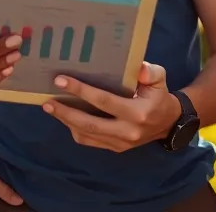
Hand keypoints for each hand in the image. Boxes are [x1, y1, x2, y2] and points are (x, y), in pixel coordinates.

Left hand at [42, 62, 180, 151]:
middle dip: (66, 112)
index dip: (81, 91)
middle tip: (47, 101)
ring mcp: (120, 143)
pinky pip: (90, 141)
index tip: (61, 81)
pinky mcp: (115, 148)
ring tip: (51, 108)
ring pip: (86, 135)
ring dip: (66, 122)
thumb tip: (138, 67)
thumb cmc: (159, 96)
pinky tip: (66, 117)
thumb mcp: (160, 79)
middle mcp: (127, 131)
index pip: (104, 101)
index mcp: (137, 113)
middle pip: (89, 124)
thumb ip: (150, 72)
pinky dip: (75, 130)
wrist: (169, 123)